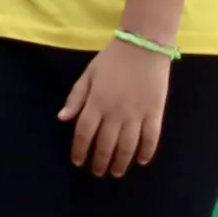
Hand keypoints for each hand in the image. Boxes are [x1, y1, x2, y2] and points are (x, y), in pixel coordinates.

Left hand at [59, 39, 173, 176]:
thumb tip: (62, 119)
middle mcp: (115, 112)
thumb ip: (75, 98)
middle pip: (105, 145)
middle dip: (99, 162)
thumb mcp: (88, 74)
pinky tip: (141, 160)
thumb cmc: (113, 59)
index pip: (84, 134)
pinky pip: (151, 138)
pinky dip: (146, 152)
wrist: (144, 44)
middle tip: (98, 172)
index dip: (79, 150)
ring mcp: (137, 114)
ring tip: (116, 172)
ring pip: (127, 146)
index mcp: (96, 102)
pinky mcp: (155, 112)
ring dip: (120, 163)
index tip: (78, 161)